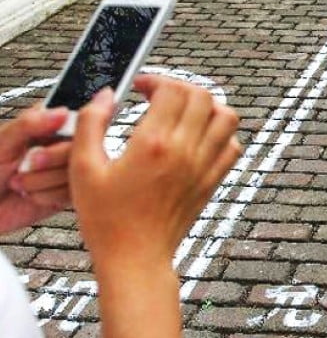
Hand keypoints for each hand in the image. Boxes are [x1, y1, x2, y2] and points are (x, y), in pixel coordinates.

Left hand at [0, 106, 73, 233]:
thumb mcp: (2, 142)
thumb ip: (30, 124)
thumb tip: (63, 112)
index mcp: (46, 126)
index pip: (77, 119)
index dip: (71, 130)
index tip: (51, 140)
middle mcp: (58, 146)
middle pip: (81, 147)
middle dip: (52, 159)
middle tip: (30, 163)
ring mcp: (63, 170)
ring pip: (78, 171)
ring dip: (45, 180)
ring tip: (23, 181)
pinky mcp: (65, 193)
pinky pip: (72, 192)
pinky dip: (48, 195)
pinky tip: (32, 194)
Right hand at [70, 76, 239, 275]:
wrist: (135, 258)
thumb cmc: (106, 218)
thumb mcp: (83, 169)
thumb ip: (91, 125)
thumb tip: (105, 95)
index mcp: (152, 144)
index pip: (172, 90)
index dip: (156, 79)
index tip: (140, 87)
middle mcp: (184, 151)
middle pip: (203, 96)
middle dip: (181, 87)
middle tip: (160, 95)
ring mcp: (203, 166)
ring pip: (227, 117)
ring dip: (208, 106)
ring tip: (184, 112)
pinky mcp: (212, 181)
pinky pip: (232, 146)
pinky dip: (221, 134)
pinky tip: (197, 137)